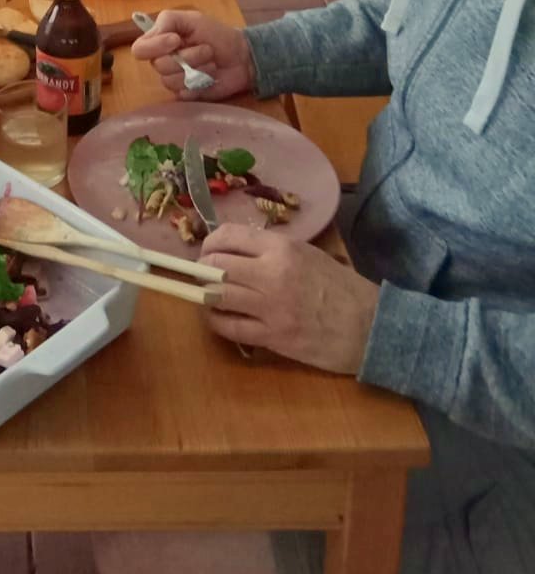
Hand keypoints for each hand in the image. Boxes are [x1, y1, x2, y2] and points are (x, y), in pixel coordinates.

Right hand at [130, 10, 253, 99]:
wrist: (242, 57)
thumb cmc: (217, 34)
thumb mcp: (193, 19)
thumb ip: (168, 20)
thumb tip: (157, 36)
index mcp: (160, 41)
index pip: (139, 49)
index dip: (155, 46)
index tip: (176, 40)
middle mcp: (163, 61)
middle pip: (158, 66)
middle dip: (187, 57)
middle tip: (206, 50)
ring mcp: (174, 79)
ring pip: (171, 81)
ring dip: (197, 69)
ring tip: (211, 63)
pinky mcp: (187, 94)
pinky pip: (183, 94)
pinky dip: (199, 84)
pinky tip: (210, 78)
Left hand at [201, 223, 379, 373]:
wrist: (372, 327)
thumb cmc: (343, 288)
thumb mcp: (309, 255)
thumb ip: (273, 251)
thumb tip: (236, 250)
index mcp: (282, 249)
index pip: (228, 236)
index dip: (210, 242)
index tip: (208, 250)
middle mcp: (271, 274)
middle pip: (215, 265)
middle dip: (202, 268)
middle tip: (203, 274)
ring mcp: (270, 308)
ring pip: (216, 295)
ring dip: (205, 294)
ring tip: (208, 294)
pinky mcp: (272, 338)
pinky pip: (229, 327)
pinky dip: (216, 321)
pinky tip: (218, 317)